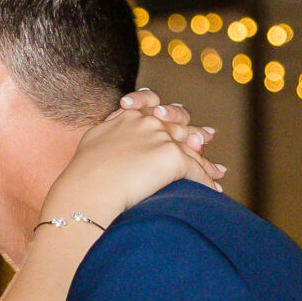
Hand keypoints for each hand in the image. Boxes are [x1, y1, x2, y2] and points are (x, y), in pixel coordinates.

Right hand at [40, 88, 222, 230]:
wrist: (88, 188)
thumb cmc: (83, 174)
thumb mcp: (94, 142)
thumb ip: (108, 133)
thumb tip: (110, 138)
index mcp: (129, 116)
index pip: (154, 109)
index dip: (169, 115)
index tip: (174, 119)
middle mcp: (148, 122)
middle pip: (179, 124)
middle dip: (195, 132)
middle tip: (208, 136)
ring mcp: (162, 138)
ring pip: (191, 150)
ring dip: (205, 162)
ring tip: (218, 171)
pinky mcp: (173, 157)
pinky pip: (196, 171)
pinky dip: (206, 182)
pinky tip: (214, 191)